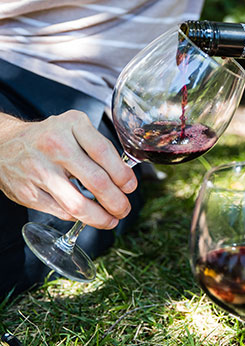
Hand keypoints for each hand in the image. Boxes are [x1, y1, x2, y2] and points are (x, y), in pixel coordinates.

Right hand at [0, 110, 136, 228]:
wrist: (4, 144)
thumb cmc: (49, 137)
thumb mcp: (74, 128)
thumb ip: (98, 146)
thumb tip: (125, 175)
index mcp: (72, 125)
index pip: (105, 153)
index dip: (123, 175)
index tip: (131, 187)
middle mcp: (55, 145)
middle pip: (97, 181)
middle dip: (117, 201)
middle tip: (124, 208)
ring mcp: (39, 170)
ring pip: (78, 204)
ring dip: (101, 217)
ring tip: (111, 220)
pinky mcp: (28, 192)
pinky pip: (61, 212)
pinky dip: (79, 217)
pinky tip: (88, 216)